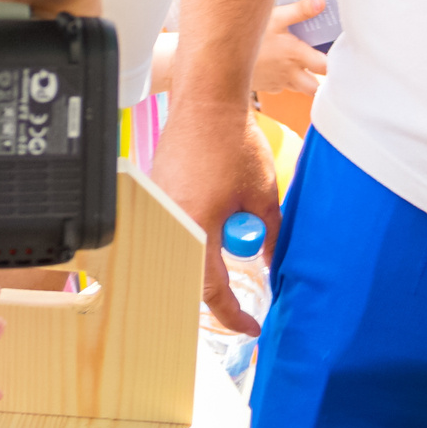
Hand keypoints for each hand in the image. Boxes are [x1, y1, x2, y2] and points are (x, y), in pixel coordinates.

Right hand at [151, 98, 279, 332]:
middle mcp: (169, 220)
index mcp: (196, 226)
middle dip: (221, 280)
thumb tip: (271, 264)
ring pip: (184, 248)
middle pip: (192, 274)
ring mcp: (157, 206)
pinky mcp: (155, 193)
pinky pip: (177, 225)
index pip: (211, 290)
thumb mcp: (264, 195)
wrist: (205, 101)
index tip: (251, 327)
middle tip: (243, 276)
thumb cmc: (233, 143)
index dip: (233, 315)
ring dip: (210, 245)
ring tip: (229, 210)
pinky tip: (212, 199)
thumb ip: (269, 235)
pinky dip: (197, 225)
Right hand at [253, 0, 328, 98]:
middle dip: (319, 79)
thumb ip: (299, 11)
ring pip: (298, 89)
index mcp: (295, 55)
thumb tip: (321, 3)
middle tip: (318, 65)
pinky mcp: (265, 87)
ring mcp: (276, 83)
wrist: (219, 58)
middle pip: (314, 88)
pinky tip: (277, 66)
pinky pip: (280, 87)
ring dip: (302, 80)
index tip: (335, 55)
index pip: (325, 68)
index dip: (333, 64)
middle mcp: (289, 74)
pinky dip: (283, 80)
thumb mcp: (274, 17)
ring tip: (298, 64)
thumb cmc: (248, 35)